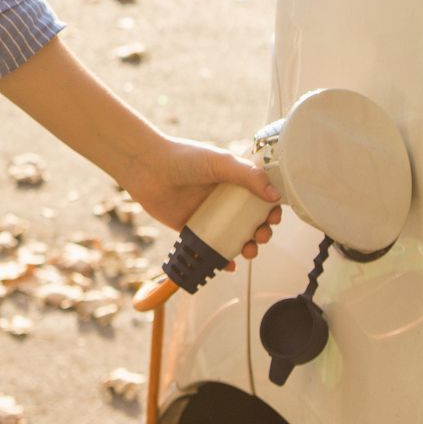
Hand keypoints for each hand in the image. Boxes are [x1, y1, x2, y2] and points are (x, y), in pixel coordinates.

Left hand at [123, 135, 281, 269]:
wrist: (147, 168)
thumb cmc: (183, 157)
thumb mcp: (220, 162)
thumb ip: (248, 175)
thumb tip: (275, 196)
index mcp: (233, 181)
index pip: (260, 198)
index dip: (270, 210)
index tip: (274, 217)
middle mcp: (222, 199)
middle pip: (251, 222)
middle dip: (261, 232)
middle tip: (261, 235)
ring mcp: (208, 215)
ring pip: (234, 238)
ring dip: (246, 248)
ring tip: (248, 251)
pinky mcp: (192, 229)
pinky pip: (210, 248)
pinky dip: (222, 260)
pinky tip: (228, 265)